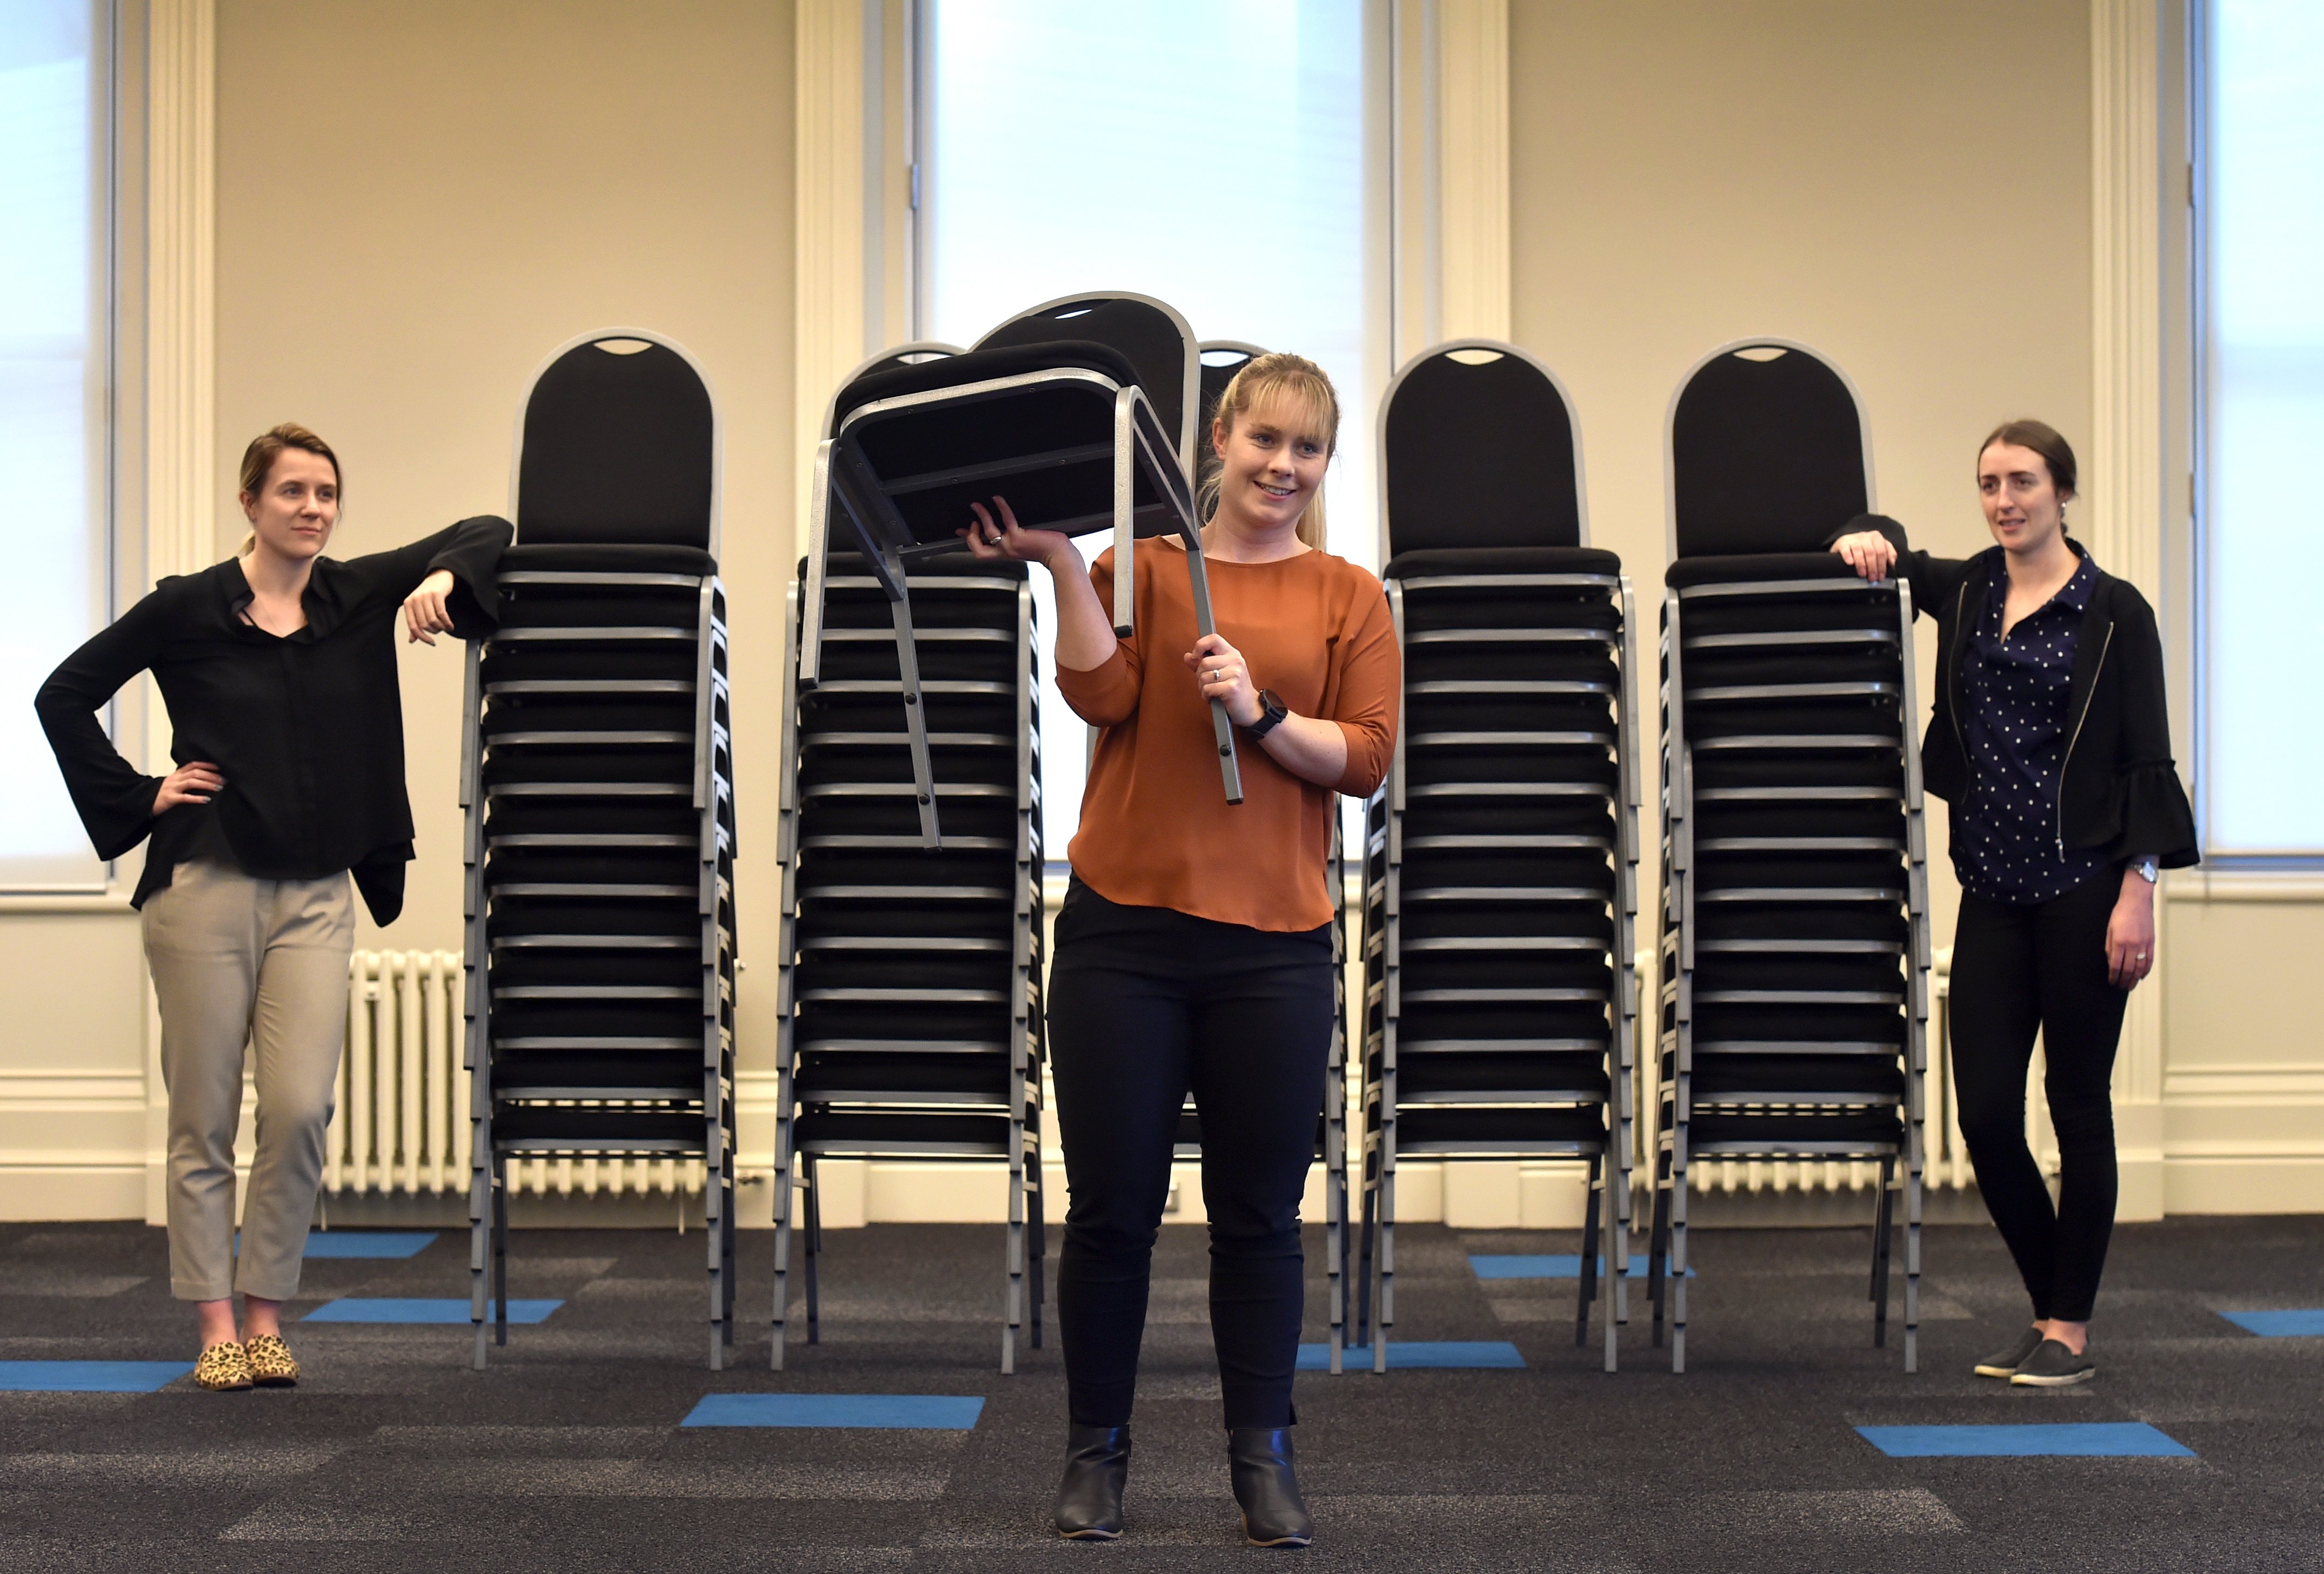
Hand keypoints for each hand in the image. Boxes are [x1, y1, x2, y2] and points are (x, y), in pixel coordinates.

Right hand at [153, 761, 223, 815]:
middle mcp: (174, 779)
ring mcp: (171, 788)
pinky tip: (206, 799)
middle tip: (223, 780)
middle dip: (211, 775)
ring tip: (218, 788)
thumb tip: (205, 781)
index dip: (206, 765)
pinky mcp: (169, 798)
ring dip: (207, 784)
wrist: (145, 803)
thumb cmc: (162, 795)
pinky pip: (184, 797)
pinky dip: (196, 798)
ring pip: (191, 782)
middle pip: (195, 773)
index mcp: (176, 775)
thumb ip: (185, 781)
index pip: (193, 765)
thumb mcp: (173, 784)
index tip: (219, 767)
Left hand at [403, 570, 456, 644]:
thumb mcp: (419, 607)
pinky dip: (447, 622)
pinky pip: (442, 613)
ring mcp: (425, 596)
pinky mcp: (437, 594)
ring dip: (441, 627)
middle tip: (440, 630)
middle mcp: (415, 599)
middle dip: (434, 631)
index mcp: (408, 604)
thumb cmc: (428, 593)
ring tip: (446, 627)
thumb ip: (415, 622)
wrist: (439, 575)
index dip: (422, 637)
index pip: (413, 626)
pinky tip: (450, 625)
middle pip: (424, 624)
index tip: (431, 642)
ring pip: (432, 620)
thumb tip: (412, 640)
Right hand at [958, 497, 1075, 571]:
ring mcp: (1010, 544)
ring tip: (977, 506)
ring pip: (988, 531)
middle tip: (970, 522)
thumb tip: (1010, 530)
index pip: (980, 552)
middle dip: (970, 535)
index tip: (962, 531)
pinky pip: (1006, 519)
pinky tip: (998, 499)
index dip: (969, 542)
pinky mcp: (1019, 537)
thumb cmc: (1047, 550)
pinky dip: (1001, 507)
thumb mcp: (1025, 548)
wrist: (1059, 556)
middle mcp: (1005, 551)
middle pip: (978, 549)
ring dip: (981, 516)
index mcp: (1005, 553)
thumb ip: (1014, 541)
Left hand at [1186, 632, 1261, 726]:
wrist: (1250, 708)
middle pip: (1204, 662)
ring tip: (1212, 691)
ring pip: (1204, 676)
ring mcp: (1235, 674)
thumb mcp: (1220, 672)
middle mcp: (1235, 661)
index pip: (1213, 639)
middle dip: (1200, 675)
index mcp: (1232, 653)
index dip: (1200, 645)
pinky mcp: (1232, 687)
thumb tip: (1188, 656)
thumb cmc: (1234, 689)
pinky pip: (1207, 689)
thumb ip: (1202, 663)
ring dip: (1202, 687)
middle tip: (1207, 683)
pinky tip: (1213, 698)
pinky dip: (1206, 696)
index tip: (1195, 656)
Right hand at [1831, 530, 1897, 582]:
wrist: (1846, 542)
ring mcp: (1853, 539)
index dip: (1882, 566)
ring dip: (1861, 564)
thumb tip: (1892, 562)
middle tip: (1872, 578)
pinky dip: (1848, 556)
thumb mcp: (1878, 548)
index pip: (1882, 552)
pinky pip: (1845, 549)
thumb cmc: (1864, 548)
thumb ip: (1888, 553)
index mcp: (1876, 537)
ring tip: (1862, 575)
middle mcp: (1865, 536)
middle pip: (1871, 552)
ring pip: (1859, 550)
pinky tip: (1850, 563)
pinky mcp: (1842, 543)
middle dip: (1873, 567)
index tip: (1881, 577)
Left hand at [2106, 870, 2156, 989]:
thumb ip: (2110, 947)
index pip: (2116, 965)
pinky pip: (2149, 960)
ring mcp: (2144, 944)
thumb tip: (2111, 962)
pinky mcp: (2151, 942)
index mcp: (2120, 942)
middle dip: (2124, 981)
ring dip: (2135, 979)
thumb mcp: (2109, 930)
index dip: (2114, 976)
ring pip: (2140, 967)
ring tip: (2130, 986)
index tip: (2112, 982)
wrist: (2137, 901)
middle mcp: (2133, 945)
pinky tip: (2141, 976)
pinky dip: (2145, 970)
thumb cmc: (2120, 914)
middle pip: (2129, 969)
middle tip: (2121, 987)